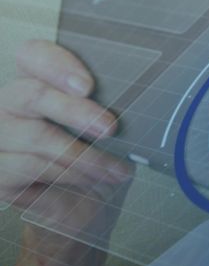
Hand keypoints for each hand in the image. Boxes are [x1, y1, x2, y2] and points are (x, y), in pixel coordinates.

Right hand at [0, 40, 132, 240]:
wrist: (84, 211)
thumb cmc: (98, 159)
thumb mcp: (108, 131)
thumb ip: (108, 107)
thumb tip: (137, 96)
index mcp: (38, 81)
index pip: (33, 55)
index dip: (56, 64)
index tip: (88, 86)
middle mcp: (11, 104)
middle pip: (32, 93)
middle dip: (75, 111)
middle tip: (109, 128)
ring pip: (38, 136)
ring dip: (86, 156)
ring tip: (117, 169)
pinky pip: (31, 166)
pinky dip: (70, 173)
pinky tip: (94, 179)